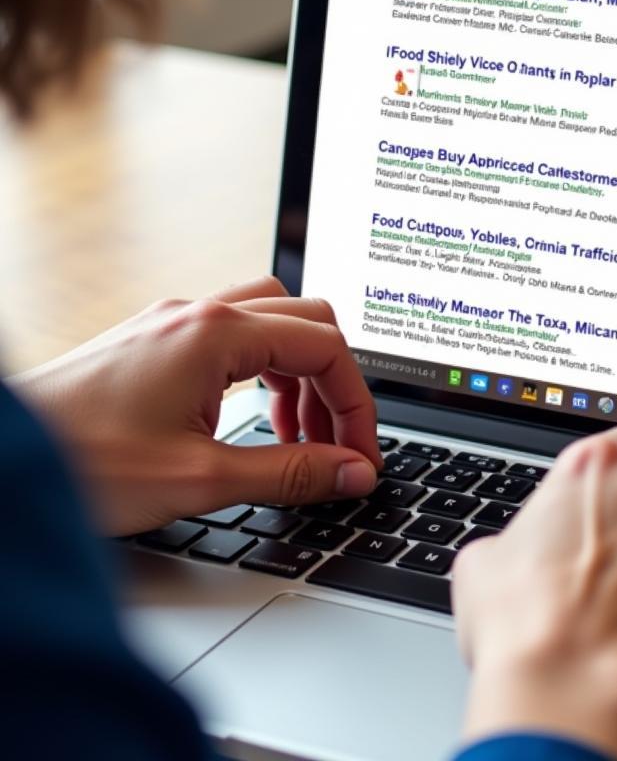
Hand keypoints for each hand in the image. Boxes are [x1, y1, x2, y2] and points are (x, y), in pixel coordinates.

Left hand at [12, 276, 380, 535]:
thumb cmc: (81, 464)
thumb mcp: (201, 479)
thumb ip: (291, 472)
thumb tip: (352, 472)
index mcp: (217, 333)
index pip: (326, 346)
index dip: (356, 403)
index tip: (360, 454)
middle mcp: (198, 313)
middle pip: (308, 321)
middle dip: (333, 383)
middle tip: (333, 445)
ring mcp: (173, 322)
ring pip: (272, 321)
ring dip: (299, 373)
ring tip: (295, 436)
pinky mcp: (155, 340)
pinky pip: (234, 336)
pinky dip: (262, 371)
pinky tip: (251, 417)